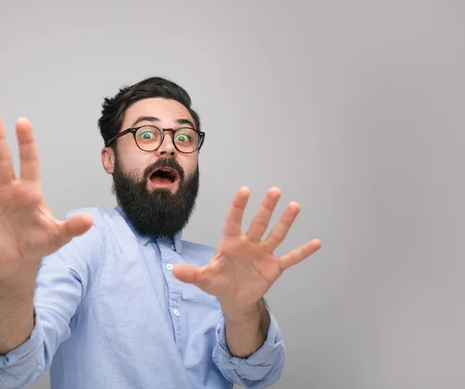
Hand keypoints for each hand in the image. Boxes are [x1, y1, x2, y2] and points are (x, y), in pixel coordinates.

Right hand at [0, 113, 92, 280]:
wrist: (19, 262)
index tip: (22, 122)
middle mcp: (8, 190)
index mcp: (30, 191)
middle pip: (2, 160)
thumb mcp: (58, 236)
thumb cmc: (39, 243)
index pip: (29, 161)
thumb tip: (89, 220)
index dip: (26, 143)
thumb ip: (71, 227)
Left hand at [173, 186, 320, 311]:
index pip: (234, 221)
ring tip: (295, 206)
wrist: (234, 299)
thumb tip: (174, 270)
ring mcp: (263, 254)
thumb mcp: (203, 279)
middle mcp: (249, 244)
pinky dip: (303, 251)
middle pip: (259, 222)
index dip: (238, 206)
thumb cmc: (218, 282)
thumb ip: (191, 273)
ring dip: (285, 221)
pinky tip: (316, 242)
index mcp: (230, 243)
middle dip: (266, 208)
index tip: (244, 190)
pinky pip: (291, 258)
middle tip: (274, 190)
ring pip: (276, 234)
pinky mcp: (274, 267)